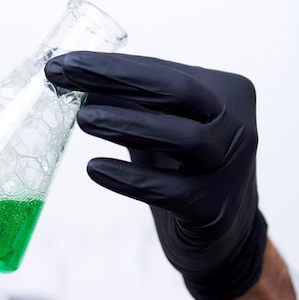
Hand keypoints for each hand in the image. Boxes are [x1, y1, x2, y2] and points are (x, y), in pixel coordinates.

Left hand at [45, 52, 267, 299]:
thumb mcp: (157, 131)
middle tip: (65, 73)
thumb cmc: (182, 172)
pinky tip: (95, 168)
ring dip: (127, 125)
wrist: (220, 237)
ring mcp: (231, 167)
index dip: (111, 65)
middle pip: (179, 91)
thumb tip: (74, 79)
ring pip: (183, 138)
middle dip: (117, 79)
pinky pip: (170, 190)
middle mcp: (237, 125)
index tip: (61, 62)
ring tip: (82, 119)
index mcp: (225, 93)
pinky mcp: (215, 208)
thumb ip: (128, 105)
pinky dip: (130, 178)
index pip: (163, 70)